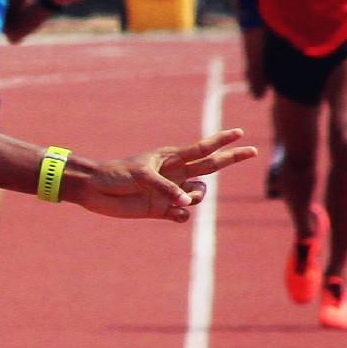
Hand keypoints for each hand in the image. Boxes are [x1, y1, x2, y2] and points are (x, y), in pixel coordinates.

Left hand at [66, 129, 256, 220]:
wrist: (94, 191)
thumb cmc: (116, 174)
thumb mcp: (141, 176)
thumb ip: (165, 188)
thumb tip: (186, 204)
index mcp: (170, 158)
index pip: (202, 148)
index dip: (221, 141)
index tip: (239, 133)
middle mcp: (174, 174)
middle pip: (210, 166)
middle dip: (231, 158)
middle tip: (252, 150)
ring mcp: (169, 192)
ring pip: (198, 194)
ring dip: (196, 198)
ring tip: (180, 200)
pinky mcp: (160, 210)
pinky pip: (182, 214)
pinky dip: (182, 214)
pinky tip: (174, 213)